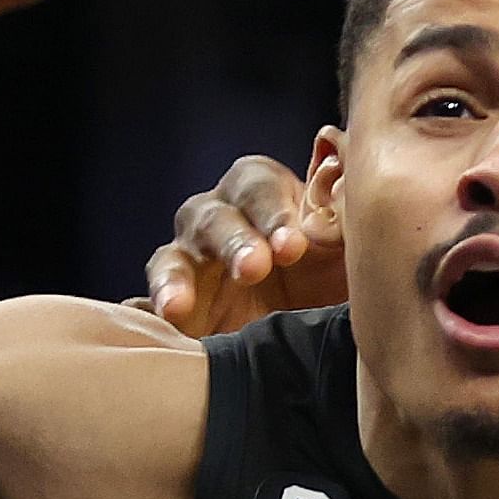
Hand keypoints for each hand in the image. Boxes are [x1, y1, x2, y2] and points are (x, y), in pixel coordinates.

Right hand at [143, 155, 343, 335]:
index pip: (257, 184)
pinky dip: (146, 313)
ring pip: (170, 258)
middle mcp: (221, 224)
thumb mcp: (353, 251)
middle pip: (211, 216)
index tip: (292, 246)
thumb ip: (344, 206)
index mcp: (265, 198)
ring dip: (175, 278)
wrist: (322, 348)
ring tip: (179, 306)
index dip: (271, 210)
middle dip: (232, 241)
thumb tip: (332, 150)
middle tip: (254, 269)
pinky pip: (146, 308)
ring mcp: (190, 268)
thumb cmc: (338, 284)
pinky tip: (154, 325)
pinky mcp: (175, 313)